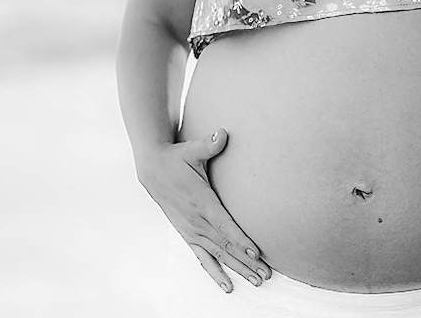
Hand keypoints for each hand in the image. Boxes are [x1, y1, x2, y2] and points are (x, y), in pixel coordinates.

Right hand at [136, 127, 271, 291]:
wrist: (152, 170)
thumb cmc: (178, 158)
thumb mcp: (192, 149)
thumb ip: (209, 144)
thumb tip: (222, 133)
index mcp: (201, 201)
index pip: (224, 225)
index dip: (241, 240)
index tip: (256, 252)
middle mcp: (196, 221)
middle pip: (226, 246)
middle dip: (247, 262)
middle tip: (267, 274)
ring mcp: (191, 231)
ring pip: (218, 256)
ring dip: (238, 270)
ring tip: (258, 281)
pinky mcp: (188, 235)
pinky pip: (203, 259)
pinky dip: (216, 273)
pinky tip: (229, 287)